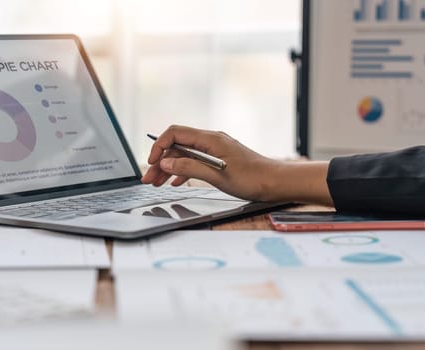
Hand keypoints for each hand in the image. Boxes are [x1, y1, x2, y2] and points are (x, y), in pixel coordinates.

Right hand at [141, 125, 332, 204]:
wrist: (276, 183)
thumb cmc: (253, 179)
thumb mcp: (217, 176)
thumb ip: (190, 167)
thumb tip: (167, 162)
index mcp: (210, 139)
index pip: (175, 133)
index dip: (159, 146)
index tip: (152, 163)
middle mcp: (211, 140)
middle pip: (177, 145)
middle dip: (161, 161)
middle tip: (148, 178)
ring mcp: (215, 149)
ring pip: (184, 154)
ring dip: (169, 167)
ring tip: (157, 182)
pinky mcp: (219, 159)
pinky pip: (195, 160)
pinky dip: (183, 170)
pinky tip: (175, 182)